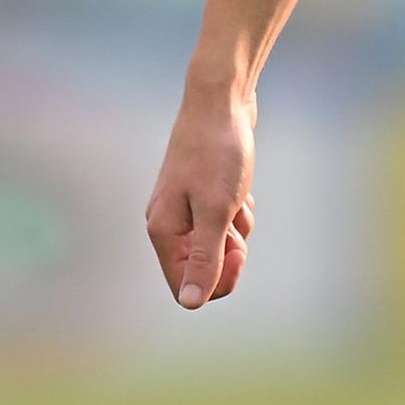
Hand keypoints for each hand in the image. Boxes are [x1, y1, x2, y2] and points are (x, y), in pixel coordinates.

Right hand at [146, 79, 257, 309]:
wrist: (221, 100)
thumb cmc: (218, 154)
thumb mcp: (216, 211)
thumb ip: (203, 259)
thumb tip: (191, 304)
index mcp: (163, 231)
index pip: (185, 286)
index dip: (216, 281)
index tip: (237, 252)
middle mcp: (167, 223)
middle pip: (202, 268)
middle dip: (228, 253)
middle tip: (238, 224)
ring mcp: (184, 208)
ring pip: (217, 244)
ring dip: (236, 229)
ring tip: (238, 197)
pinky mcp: (201, 193)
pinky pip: (224, 221)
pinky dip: (237, 211)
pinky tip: (241, 188)